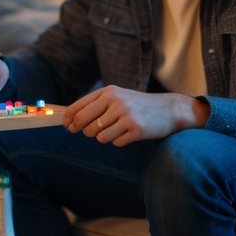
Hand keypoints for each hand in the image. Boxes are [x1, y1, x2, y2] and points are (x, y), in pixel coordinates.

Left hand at [63, 85, 208, 145]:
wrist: (169, 109)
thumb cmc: (138, 105)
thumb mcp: (117, 97)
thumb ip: (96, 105)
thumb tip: (71, 120)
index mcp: (108, 92)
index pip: (78, 107)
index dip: (69, 119)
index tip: (66, 126)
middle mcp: (116, 101)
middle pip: (85, 124)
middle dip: (85, 131)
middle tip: (93, 131)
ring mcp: (127, 116)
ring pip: (99, 136)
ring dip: (104, 137)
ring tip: (117, 129)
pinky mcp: (136, 130)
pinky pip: (115, 143)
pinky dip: (119, 141)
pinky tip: (128, 133)